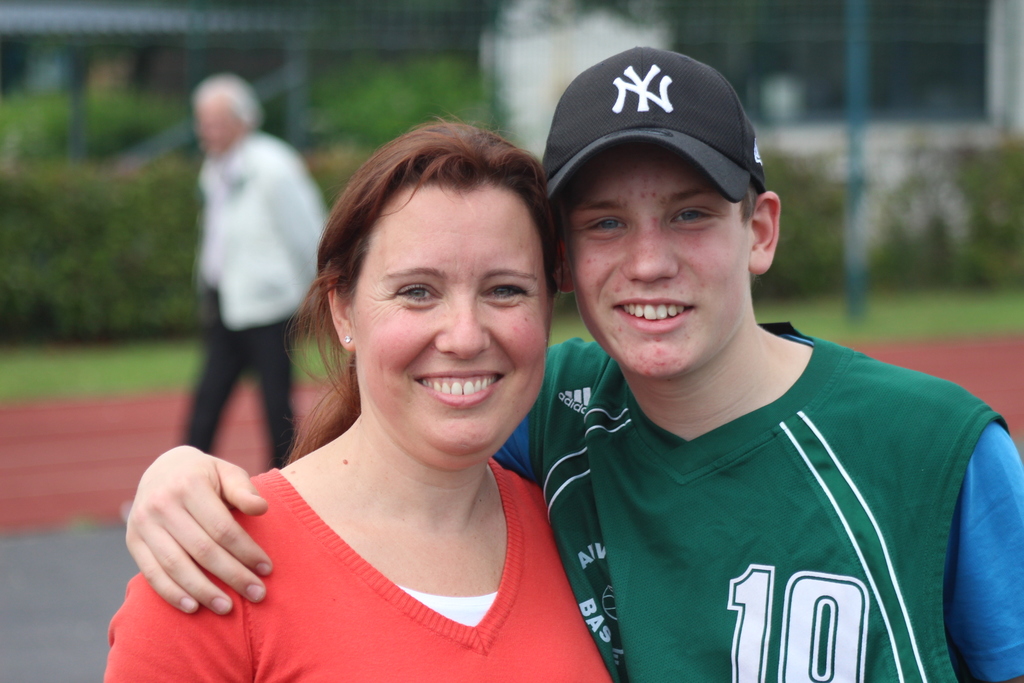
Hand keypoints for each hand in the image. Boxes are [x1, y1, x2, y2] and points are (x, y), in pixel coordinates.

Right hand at [125, 446, 272, 613]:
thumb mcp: (227, 472)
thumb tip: (261, 509)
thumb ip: (244, 490)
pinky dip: (171, 593)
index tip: (266, 570)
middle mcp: (162, 504)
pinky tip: (193, 607)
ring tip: (227, 608)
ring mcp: (143, 524)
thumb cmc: (206, 476)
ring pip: (176, 565)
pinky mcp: (133, 541)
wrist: (163, 469)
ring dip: (203, 591)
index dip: (246, 551)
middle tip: (257, 594)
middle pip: (202, 550)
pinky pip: (151, 573)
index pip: (222, 528)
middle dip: (232, 575)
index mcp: (189, 485)